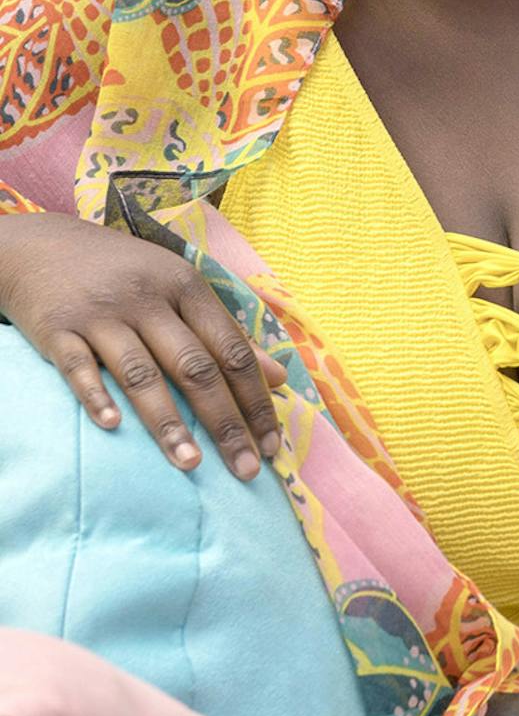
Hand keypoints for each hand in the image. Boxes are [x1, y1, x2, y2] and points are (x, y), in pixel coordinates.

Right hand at [0, 213, 285, 478]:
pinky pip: (78, 367)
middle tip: (246, 469)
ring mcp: (102, 314)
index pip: (232, 351)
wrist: (42, 245)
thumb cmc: (125, 273)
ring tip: (191, 465)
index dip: (256, 400)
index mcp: (187, 289)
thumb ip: (228, 333)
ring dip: (168, 423)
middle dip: (224, 423)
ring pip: (141, 374)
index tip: (272, 444)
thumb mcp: (180, 289)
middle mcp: (149, 300)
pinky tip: (111, 427)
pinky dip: (94, 396)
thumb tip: (278, 378)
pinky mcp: (57, 328)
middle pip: (195, 368)